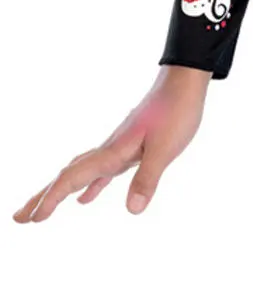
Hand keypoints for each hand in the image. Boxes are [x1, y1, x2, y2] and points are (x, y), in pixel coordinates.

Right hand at [12, 65, 212, 222]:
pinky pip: (99, 171)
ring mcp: (115, 149)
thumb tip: (132, 211)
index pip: (72, 178)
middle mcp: (107, 150)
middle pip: (66, 177)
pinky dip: (89, 186)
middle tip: (18, 218)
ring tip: (42, 210)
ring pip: (78, 173)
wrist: (183, 83)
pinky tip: (85, 199)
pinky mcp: (127, 147)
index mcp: (111, 152)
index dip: (51, 199)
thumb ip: (148, 178)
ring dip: (59, 192)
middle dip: (41, 198)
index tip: (32, 219)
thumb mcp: (165, 149)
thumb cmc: (176, 112)